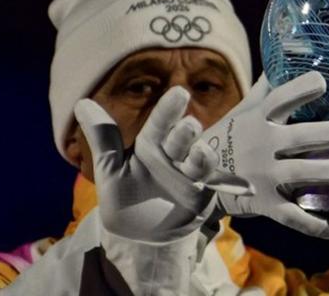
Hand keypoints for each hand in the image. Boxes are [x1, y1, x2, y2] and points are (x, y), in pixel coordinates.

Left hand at [74, 86, 247, 242]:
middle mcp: (175, 155)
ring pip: (200, 161)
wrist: (138, 235)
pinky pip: (219, 187)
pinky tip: (247, 187)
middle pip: (182, 140)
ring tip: (201, 154)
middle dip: (186, 133)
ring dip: (203, 157)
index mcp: (152, 145)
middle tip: (188, 126)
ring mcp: (191, 175)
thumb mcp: (110, 169)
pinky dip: (233, 186)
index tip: (179, 93)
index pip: (160, 123)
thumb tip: (81, 103)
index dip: (169, 109)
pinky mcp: (204, 194)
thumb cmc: (125, 197)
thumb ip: (103, 137)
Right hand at [202, 71, 328, 238]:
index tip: (322, 81)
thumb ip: (267, 88)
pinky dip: (314, 224)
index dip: (299, 90)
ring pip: (301, 174)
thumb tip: (284, 55)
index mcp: (258, 119)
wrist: (194, 178)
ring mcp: (263, 176)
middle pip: (300, 138)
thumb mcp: (244, 110)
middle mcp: (261, 145)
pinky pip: (291, 216)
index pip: (280, 100)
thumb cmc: (230, 136)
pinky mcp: (264, 203)